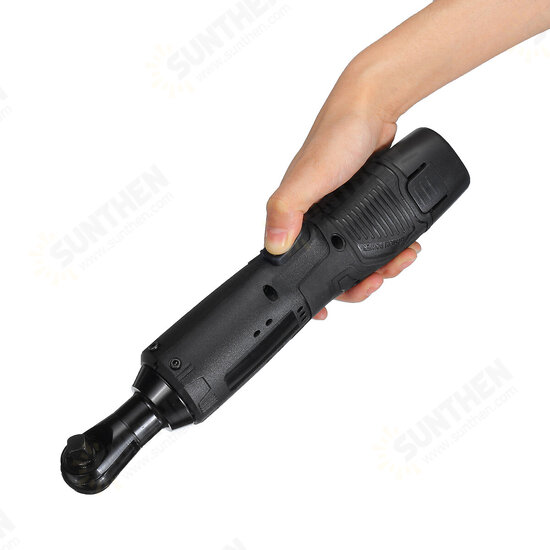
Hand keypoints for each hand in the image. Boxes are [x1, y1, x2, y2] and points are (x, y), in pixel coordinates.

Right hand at [264, 63, 419, 319]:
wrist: (373, 107)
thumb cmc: (336, 135)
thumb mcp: (309, 175)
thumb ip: (287, 208)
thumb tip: (274, 246)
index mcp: (296, 217)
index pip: (294, 264)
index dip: (308, 291)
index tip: (323, 310)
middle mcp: (316, 219)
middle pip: (332, 268)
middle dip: (356, 283)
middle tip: (376, 281)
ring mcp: (341, 214)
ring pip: (356, 256)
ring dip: (378, 268)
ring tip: (398, 263)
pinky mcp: (363, 207)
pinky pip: (374, 238)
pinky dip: (389, 249)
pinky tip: (403, 247)